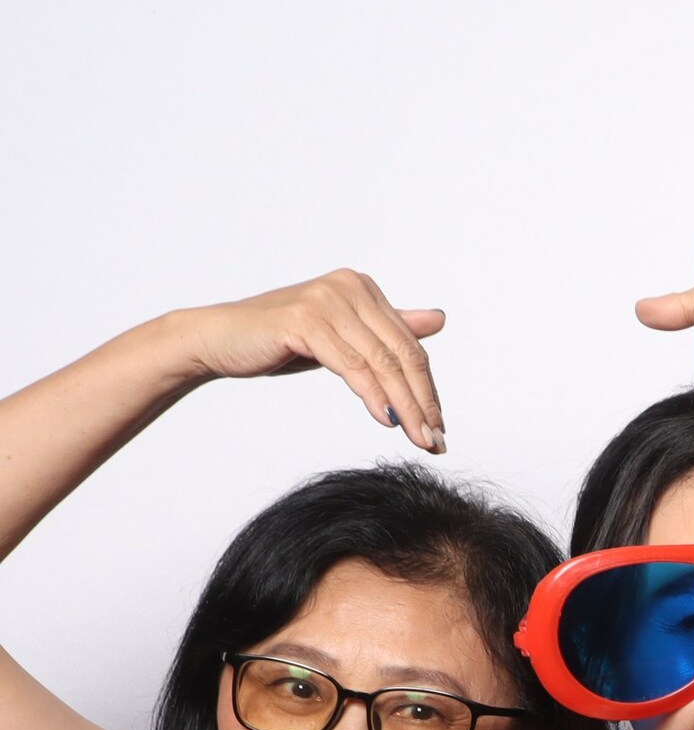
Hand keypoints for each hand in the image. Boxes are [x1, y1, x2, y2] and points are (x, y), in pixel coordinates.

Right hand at [173, 271, 444, 451]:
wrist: (218, 339)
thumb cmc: (280, 341)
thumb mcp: (342, 337)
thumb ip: (387, 331)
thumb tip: (439, 319)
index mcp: (363, 288)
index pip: (410, 347)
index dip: (428, 390)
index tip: (440, 429)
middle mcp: (349, 287)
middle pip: (403, 355)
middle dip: (424, 403)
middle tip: (436, 442)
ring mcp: (327, 300)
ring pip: (382, 363)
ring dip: (405, 406)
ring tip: (418, 439)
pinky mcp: (305, 320)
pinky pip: (352, 365)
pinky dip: (373, 395)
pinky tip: (387, 419)